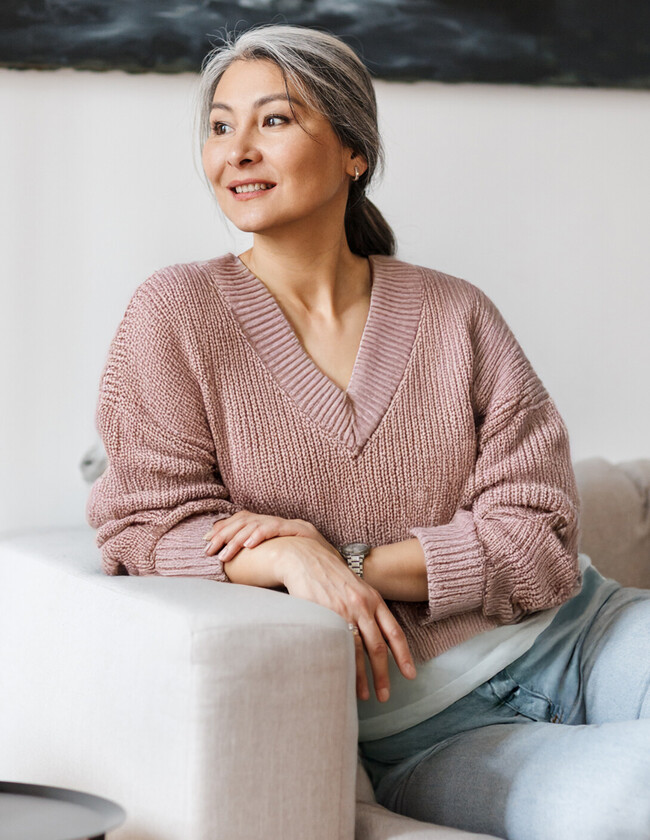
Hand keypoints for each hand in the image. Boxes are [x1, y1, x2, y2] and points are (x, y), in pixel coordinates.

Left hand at [203, 511, 334, 560]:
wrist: (342, 573)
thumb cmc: (311, 574)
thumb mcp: (281, 567)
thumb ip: (262, 565)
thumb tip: (236, 573)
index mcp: (274, 530)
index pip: (245, 521)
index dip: (225, 528)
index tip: (207, 540)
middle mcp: (282, 523)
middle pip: (247, 520)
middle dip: (225, 533)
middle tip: (208, 548)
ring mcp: (293, 525)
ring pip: (259, 523)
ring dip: (238, 537)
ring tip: (224, 552)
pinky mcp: (303, 530)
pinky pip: (278, 528)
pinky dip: (261, 534)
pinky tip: (248, 545)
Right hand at [269, 536, 415, 702]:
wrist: (307, 559)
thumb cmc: (332, 576)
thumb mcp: (358, 588)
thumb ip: (369, 609)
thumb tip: (378, 638)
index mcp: (374, 600)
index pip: (394, 632)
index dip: (403, 656)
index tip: (410, 675)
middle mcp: (363, 606)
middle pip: (378, 647)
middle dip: (382, 675)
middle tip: (384, 695)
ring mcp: (344, 611)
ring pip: (359, 650)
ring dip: (362, 676)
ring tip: (363, 695)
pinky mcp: (325, 614)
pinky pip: (337, 645)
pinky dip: (342, 663)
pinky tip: (342, 676)